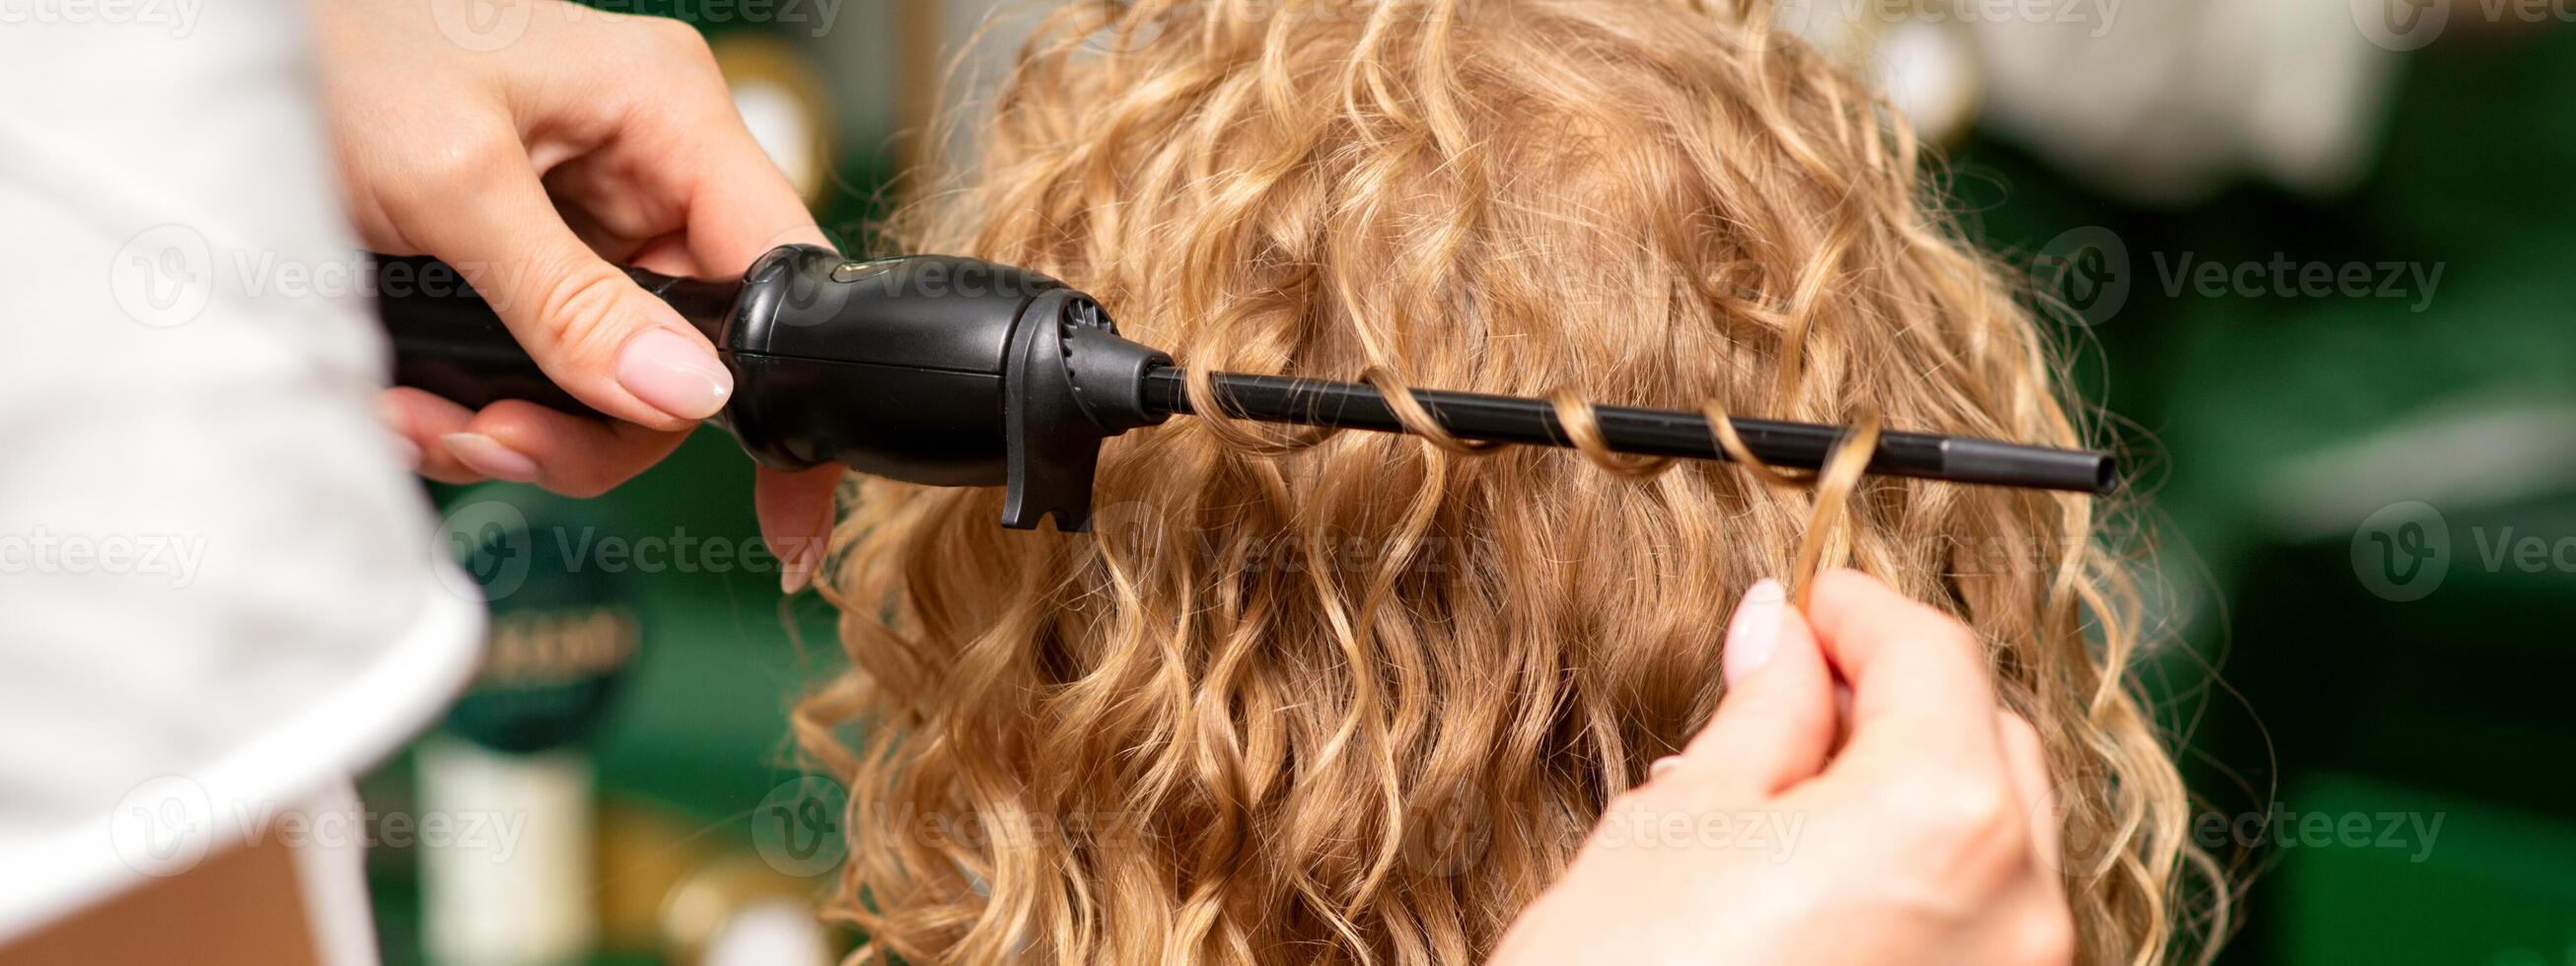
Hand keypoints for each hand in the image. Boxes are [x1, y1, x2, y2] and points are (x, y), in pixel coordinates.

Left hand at [316, 0, 841, 589]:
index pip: (779, 272)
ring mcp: (589, 216)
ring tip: (426, 424)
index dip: (787, 395)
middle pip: (690, 353)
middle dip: (592, 426)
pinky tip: (409, 403)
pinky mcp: (528, 258)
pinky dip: (477, 407)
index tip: (785, 517)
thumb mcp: (450, 180)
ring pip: (613, 379)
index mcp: (666, 114)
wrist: (213, 44)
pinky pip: (544, 366)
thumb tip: (688, 395)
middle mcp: (645, 166)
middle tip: (495, 444)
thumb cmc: (327, 45)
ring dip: (519, 429)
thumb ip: (570, 300)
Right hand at [1491, 570, 2073, 965]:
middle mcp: (2017, 910)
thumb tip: (1780, 637)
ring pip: (1996, 840)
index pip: (1935, 655)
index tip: (1809, 602)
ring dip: (1911, 794)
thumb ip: (1759, 713)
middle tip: (1791, 689)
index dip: (1860, 611)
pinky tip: (1816, 887)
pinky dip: (1921, 883)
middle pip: (1990, 742)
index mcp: (1942, 820)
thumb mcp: (1673, 824)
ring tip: (1784, 803)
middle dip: (1897, 701)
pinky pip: (1981, 927)